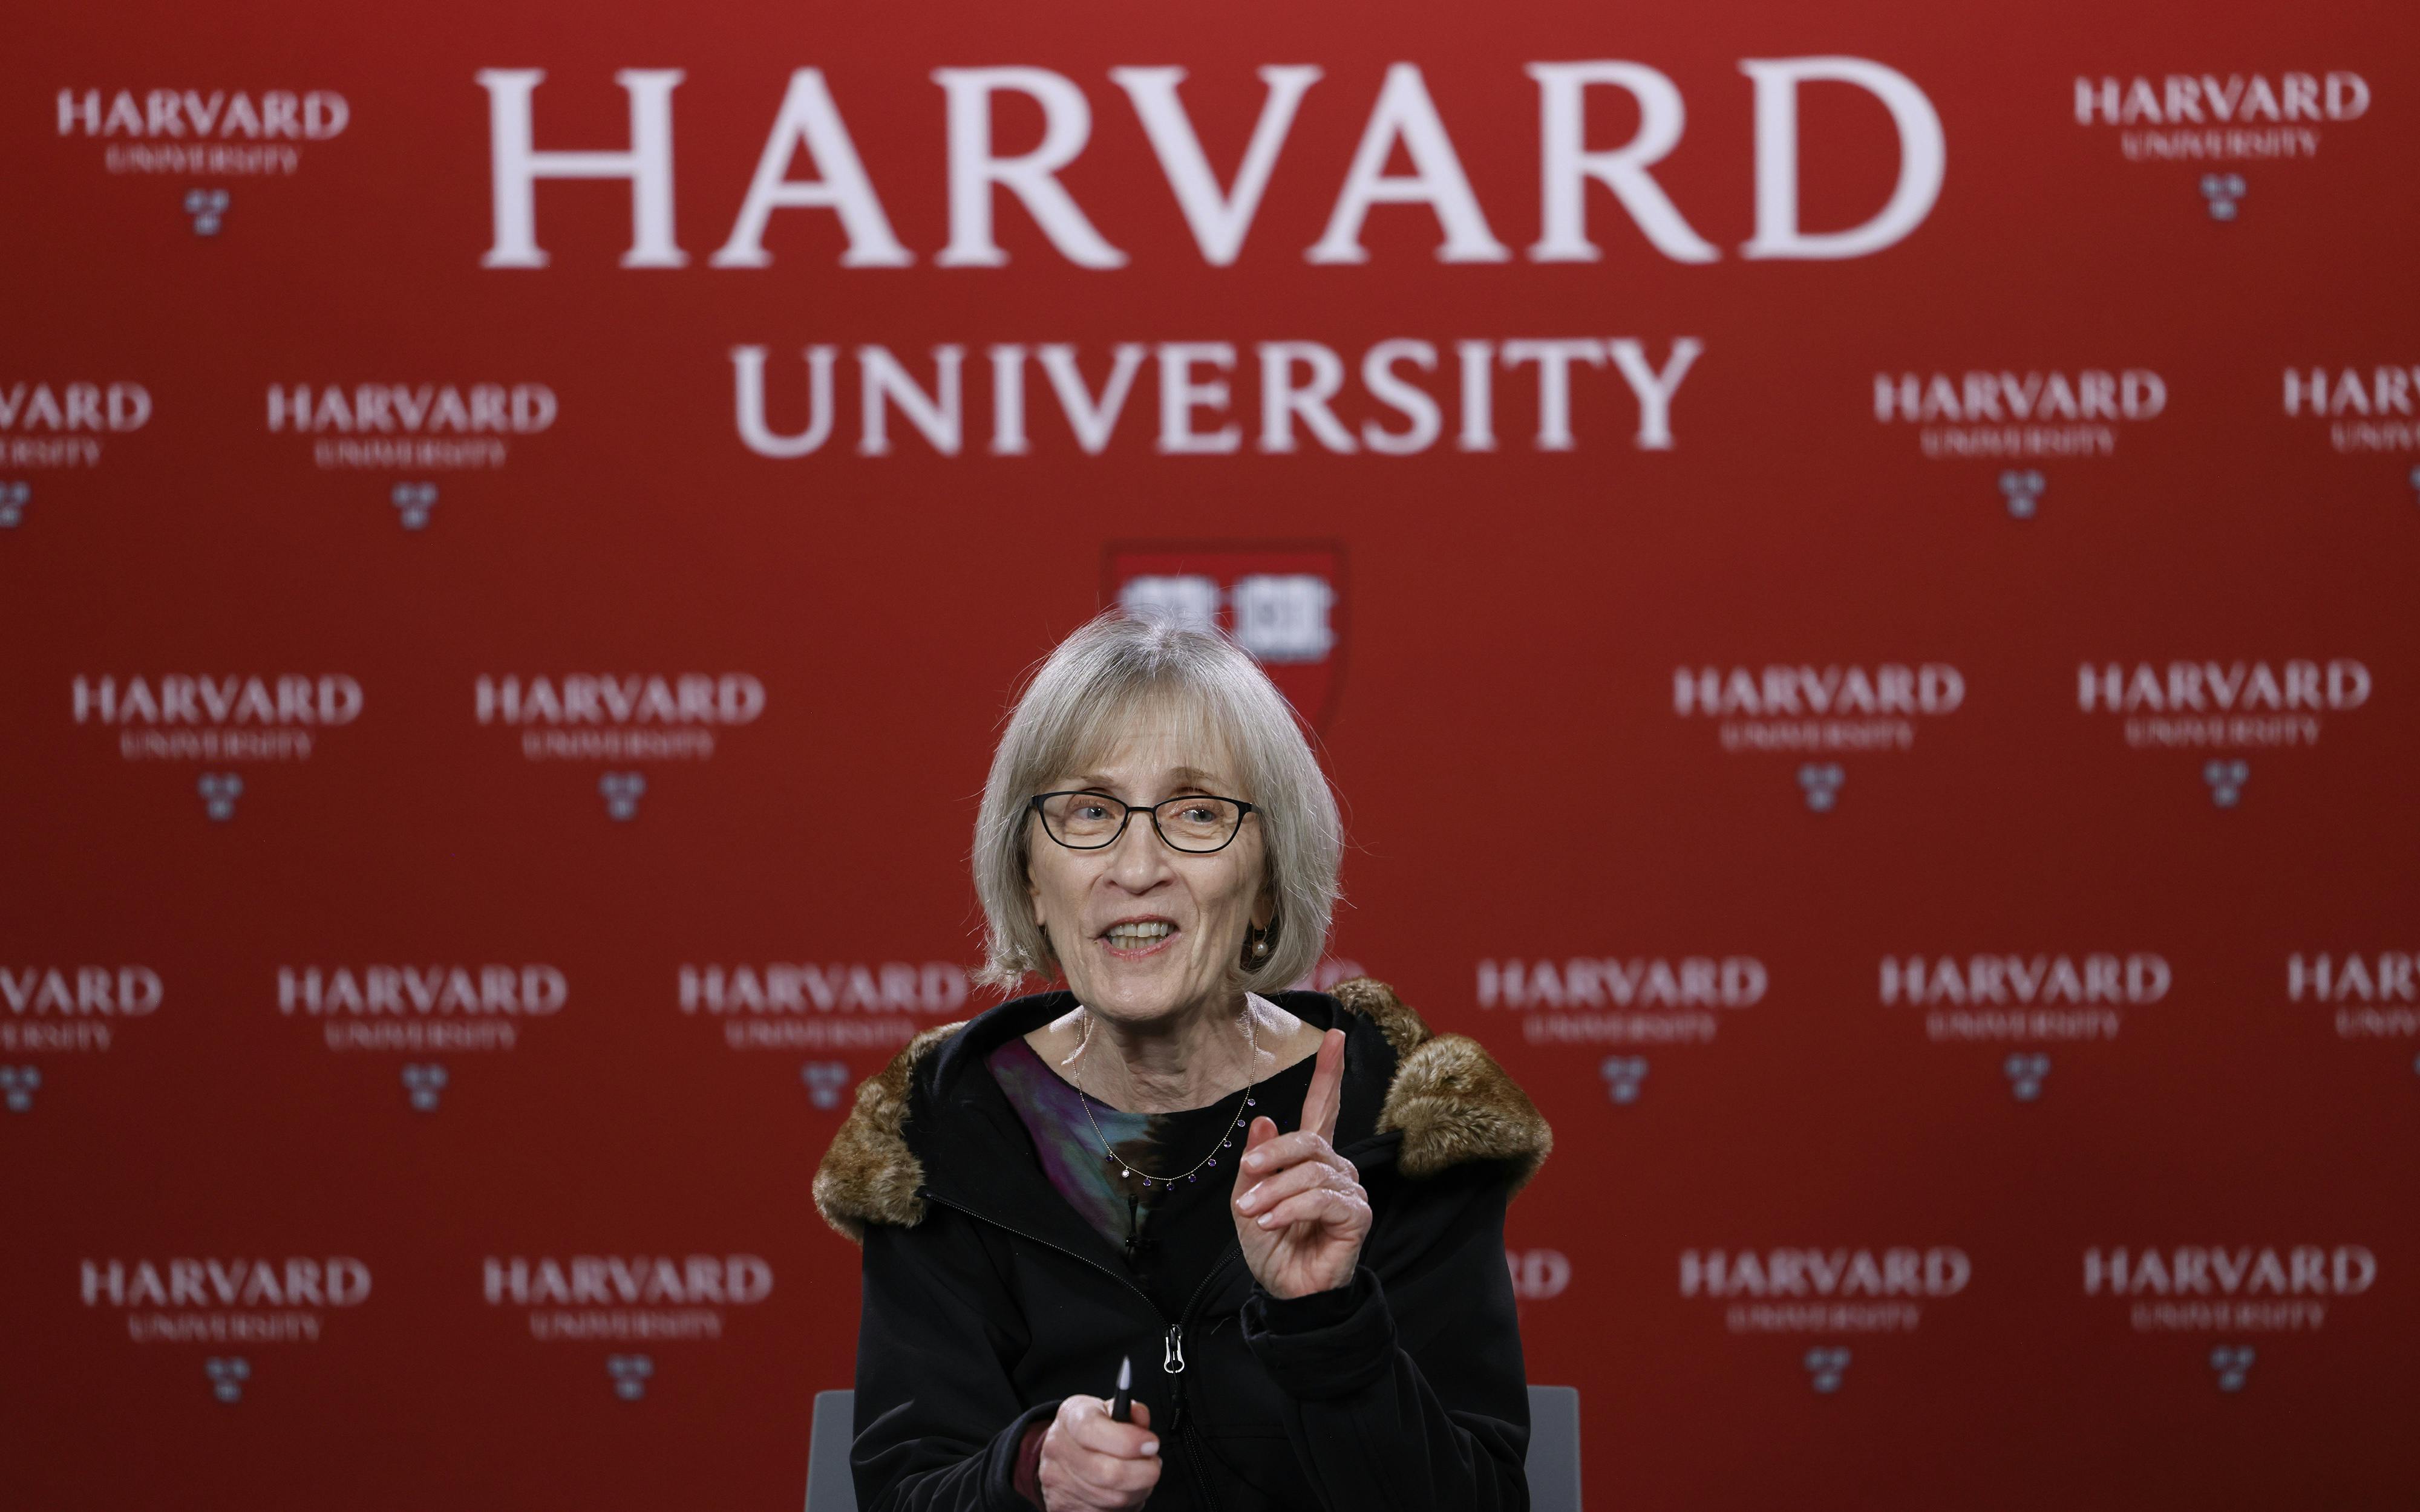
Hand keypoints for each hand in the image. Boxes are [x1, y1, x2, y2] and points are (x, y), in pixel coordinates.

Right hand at [1036, 1395, 1158, 1511]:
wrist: (1062, 1451)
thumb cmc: (1090, 1430)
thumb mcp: (1107, 1410)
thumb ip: (1128, 1412)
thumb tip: (1140, 1415)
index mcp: (1071, 1417)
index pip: (1093, 1430)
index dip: (1129, 1440)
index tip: (1151, 1444)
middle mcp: (1060, 1449)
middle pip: (1108, 1472)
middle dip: (1143, 1471)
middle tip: (1153, 1464)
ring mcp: (1059, 1481)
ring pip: (1113, 1498)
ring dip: (1138, 1489)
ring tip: (1141, 1476)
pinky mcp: (1064, 1506)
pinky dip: (1125, 1504)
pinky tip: (1125, 1489)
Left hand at [1232, 1028, 1371, 1299]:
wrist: (1286, 1292)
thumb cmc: (1271, 1246)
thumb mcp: (1248, 1200)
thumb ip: (1256, 1162)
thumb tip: (1264, 1119)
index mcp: (1310, 1158)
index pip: (1324, 1108)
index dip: (1329, 1072)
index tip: (1335, 1035)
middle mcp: (1335, 1168)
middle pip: (1308, 1141)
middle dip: (1272, 1157)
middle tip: (1246, 1182)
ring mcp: (1349, 1190)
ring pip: (1311, 1171)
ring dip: (1275, 1192)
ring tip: (1254, 1214)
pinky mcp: (1357, 1215)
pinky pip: (1322, 1198)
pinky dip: (1290, 1208)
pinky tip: (1271, 1222)